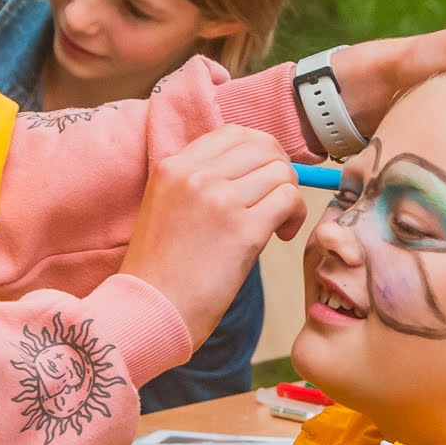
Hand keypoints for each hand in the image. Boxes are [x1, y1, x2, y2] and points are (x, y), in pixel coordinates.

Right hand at [122, 126, 306, 343]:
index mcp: (173, 166)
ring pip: (281, 172)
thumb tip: (256, 168)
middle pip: (263, 147)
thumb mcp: (167, 206)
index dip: (260, 152)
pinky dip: (295, 216)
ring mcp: (218, 200)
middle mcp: (195, 175)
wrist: (150, 310)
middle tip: (276, 201)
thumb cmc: (162, 269)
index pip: (234, 133)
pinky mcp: (242, 230)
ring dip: (289, 196)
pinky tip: (282, 236)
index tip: (262, 179)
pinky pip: (289, 200)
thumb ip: (201, 181)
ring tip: (277, 224)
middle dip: (279, 171)